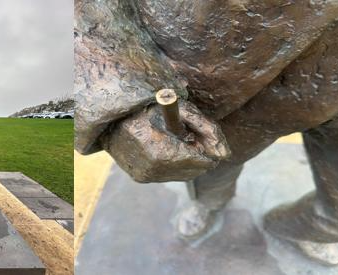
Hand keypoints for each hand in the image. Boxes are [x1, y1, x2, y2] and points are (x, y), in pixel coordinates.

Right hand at [101, 100, 229, 182]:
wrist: (111, 115)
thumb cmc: (148, 106)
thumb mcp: (180, 109)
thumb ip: (207, 128)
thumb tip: (226, 154)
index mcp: (162, 151)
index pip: (202, 161)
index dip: (205, 147)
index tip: (197, 135)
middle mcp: (152, 168)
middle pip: (193, 171)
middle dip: (197, 156)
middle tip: (186, 137)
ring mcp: (144, 175)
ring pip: (182, 175)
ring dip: (185, 161)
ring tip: (172, 140)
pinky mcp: (139, 177)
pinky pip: (167, 176)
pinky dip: (172, 164)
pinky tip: (162, 147)